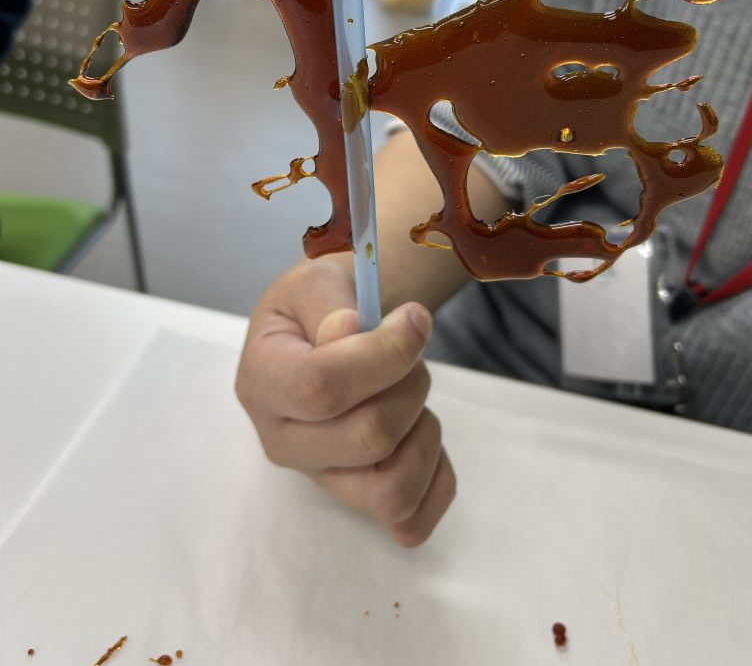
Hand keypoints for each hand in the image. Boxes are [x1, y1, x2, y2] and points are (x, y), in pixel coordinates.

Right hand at [236, 257, 455, 545]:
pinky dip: (437, 479)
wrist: (324, 326)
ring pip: (392, 489)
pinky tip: (424, 434)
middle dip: (409, 384)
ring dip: (424, 433)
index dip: (383, 355)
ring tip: (411, 394)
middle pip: (368, 438)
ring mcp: (320, 477)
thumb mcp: (315, 282)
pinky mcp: (356, 499)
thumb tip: (351, 332)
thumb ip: (331, 304)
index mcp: (263, 381)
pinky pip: (411, 522)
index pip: (321, 388)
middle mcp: (282, 441)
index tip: (413, 319)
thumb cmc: (317, 305)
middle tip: (409, 352)